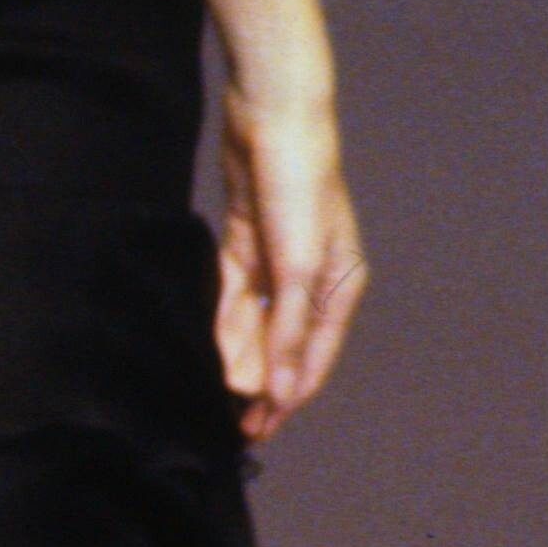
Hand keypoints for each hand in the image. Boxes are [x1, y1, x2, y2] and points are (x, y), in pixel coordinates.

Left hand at [214, 84, 364, 440]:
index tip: (257, 431)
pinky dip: (222, 319)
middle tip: (229, 421)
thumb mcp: (297, 266)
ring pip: (255, 322)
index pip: (312, 359)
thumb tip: (283, 391)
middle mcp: (311, 278)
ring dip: (237, 355)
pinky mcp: (247, 240)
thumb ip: (289, 331)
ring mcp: (278, 259)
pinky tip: (208, 345)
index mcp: (339, 286)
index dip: (286, 399)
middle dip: (259, 383)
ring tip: (213, 391)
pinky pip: (233, 293)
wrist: (272, 115)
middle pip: (283, 345)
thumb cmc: (300, 185)